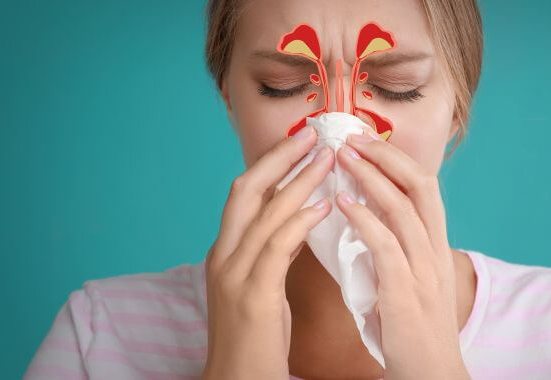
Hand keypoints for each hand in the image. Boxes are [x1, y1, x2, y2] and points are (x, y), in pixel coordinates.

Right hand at [202, 125, 333, 378]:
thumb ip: (273, 251)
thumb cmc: (256, 337)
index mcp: (225, 251)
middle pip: (245, 190)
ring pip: (263, 213)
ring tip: (328, 159)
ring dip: (298, 182)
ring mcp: (233, 275)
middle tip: (312, 133)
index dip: (271, 164)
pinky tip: (323, 207)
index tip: (300, 141)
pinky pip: (277, 248)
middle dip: (278, 158)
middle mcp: (223, 255)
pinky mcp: (252, 296)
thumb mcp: (259, 285)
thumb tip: (300, 218)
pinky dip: (299, 222)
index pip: (244, 194)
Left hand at [335, 128, 469, 379]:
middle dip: (386, 156)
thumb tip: (362, 215)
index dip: (395, 159)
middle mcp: (435, 251)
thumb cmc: (413, 327)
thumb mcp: (410, 278)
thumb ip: (395, 247)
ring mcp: (424, 271)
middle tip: (351, 137)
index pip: (423, 187)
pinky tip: (341, 205)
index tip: (366, 140)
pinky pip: (387, 246)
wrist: (431, 372)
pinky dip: (364, 220)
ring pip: (404, 210)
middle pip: (420, 186)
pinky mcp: (407, 294)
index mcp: (435, 245)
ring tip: (342, 159)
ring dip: (371, 178)